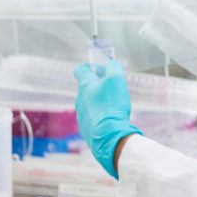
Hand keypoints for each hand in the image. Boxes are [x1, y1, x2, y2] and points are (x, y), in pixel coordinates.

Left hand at [74, 59, 142, 178]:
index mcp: (85, 85)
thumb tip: (111, 63)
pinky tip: (111, 119)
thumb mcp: (117, 79)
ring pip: (90, 103)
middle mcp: (79, 98)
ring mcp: (81, 114)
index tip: (99, 67)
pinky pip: (92, 117)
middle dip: (99, 85)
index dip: (89, 66)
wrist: (108, 134)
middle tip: (114, 88)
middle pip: (87, 87)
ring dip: (100, 101)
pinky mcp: (85, 127)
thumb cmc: (112, 104)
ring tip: (115, 106)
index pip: (80, 70)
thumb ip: (113, 67)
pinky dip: (101, 116)